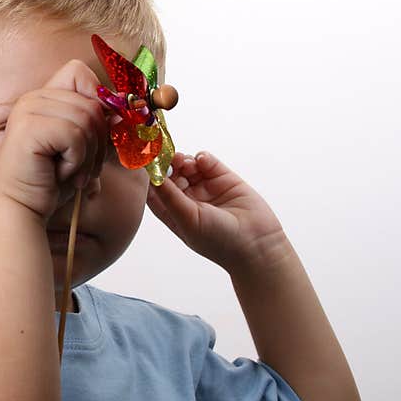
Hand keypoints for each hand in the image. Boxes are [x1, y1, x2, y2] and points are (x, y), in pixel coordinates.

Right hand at [0, 59, 115, 222]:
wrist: (23, 210)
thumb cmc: (50, 182)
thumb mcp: (85, 150)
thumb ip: (102, 129)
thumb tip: (124, 115)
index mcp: (43, 98)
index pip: (79, 73)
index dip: (97, 101)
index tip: (97, 135)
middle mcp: (33, 98)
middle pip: (92, 101)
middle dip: (98, 141)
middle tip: (84, 168)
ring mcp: (28, 110)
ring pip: (87, 118)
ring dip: (89, 154)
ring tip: (72, 173)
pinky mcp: (29, 128)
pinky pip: (75, 134)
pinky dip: (77, 160)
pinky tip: (61, 174)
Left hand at [145, 151, 290, 270]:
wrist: (256, 244)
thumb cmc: (217, 240)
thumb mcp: (187, 218)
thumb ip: (169, 195)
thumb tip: (150, 175)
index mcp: (173, 212)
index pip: (154, 191)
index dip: (148, 177)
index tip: (144, 163)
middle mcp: (187, 199)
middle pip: (169, 175)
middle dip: (166, 165)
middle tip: (165, 156)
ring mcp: (205, 188)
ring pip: (187, 166)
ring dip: (182, 160)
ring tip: (185, 162)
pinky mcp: (223, 179)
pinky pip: (207, 162)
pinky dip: (202, 157)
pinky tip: (201, 161)